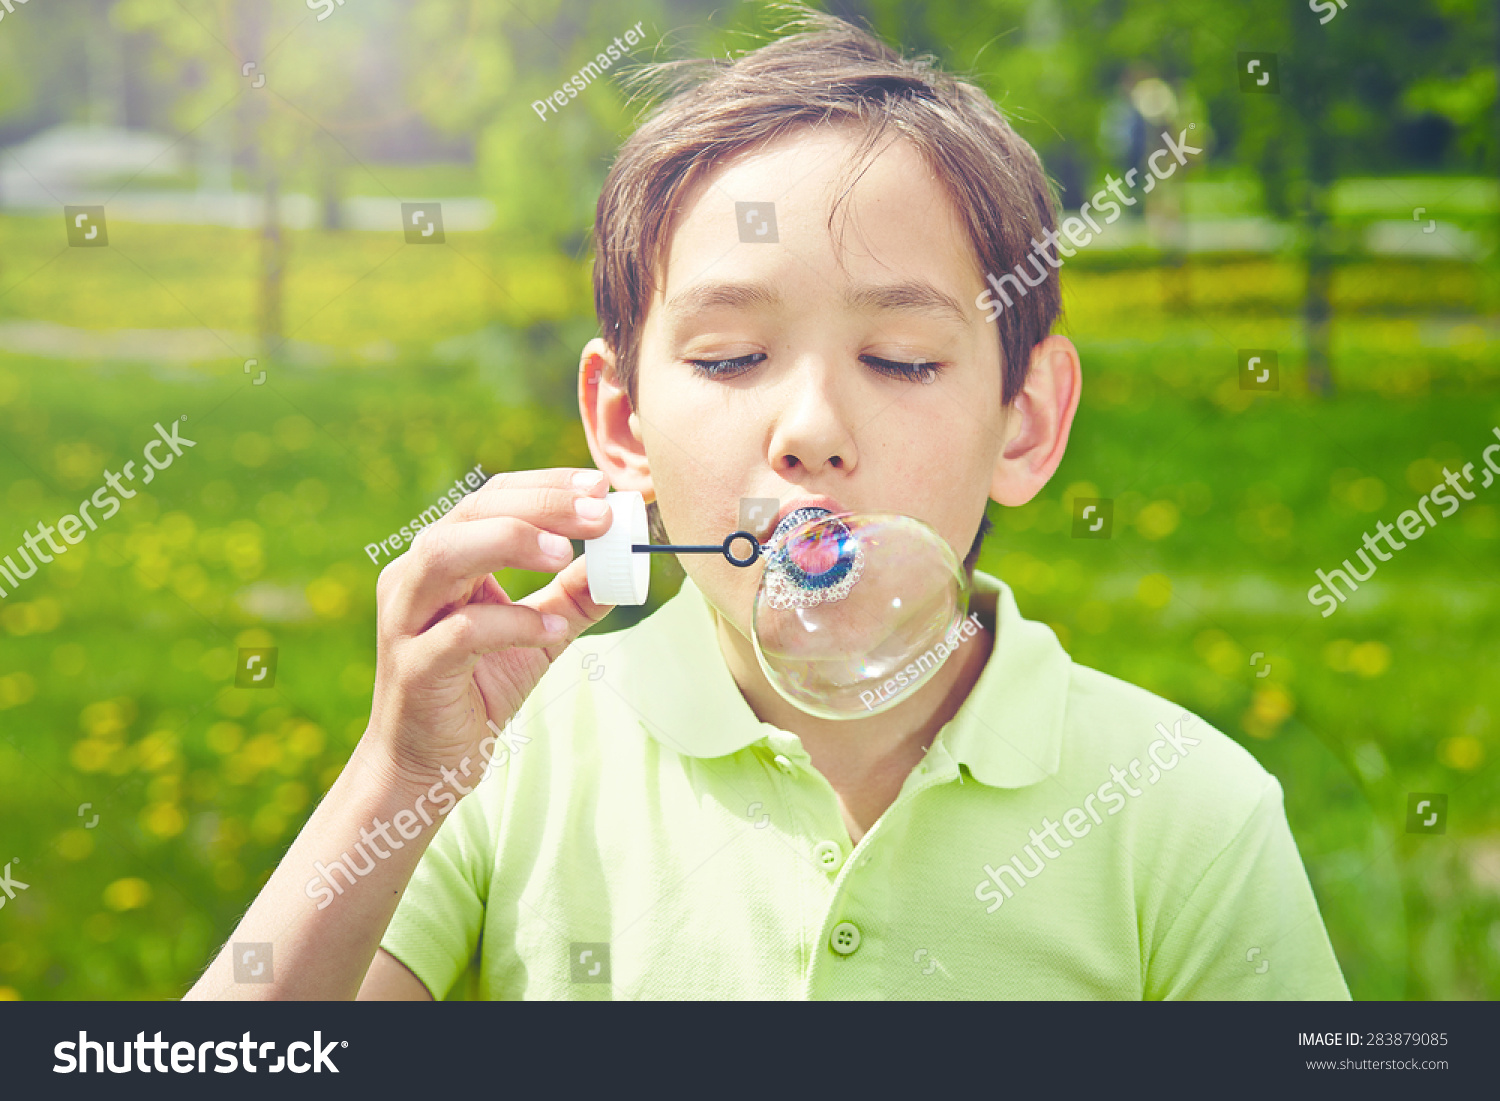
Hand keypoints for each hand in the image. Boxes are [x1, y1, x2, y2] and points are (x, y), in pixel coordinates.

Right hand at [364, 468, 615, 791]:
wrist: (426, 763)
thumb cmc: (474, 690)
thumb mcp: (536, 636)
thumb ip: (570, 598)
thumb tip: (622, 567)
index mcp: (443, 559)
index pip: (491, 499)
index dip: (546, 487)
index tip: (599, 487)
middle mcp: (415, 578)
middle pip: (471, 514)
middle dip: (540, 506)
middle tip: (599, 515)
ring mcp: (407, 620)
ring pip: (446, 555)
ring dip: (511, 543)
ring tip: (566, 553)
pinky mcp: (414, 667)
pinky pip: (461, 632)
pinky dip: (511, 624)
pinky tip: (552, 630)